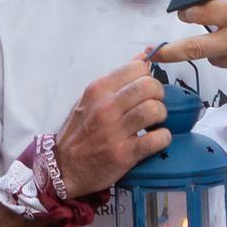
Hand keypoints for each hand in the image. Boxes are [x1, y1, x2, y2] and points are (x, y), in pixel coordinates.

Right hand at [52, 56, 169, 197]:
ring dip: (161, 117)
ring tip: (154, 124)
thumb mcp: (89, 100)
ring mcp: (114, 131)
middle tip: (153, 106)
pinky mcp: (123, 154)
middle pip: (149, 86)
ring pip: (154, 110)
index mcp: (97, 90)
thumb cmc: (78, 133)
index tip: (145, 90)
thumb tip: (142, 58)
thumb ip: (115, 81)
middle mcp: (105, 108)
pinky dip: (163, 138)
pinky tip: (156, 140)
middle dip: (159, 95)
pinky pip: (157, 139)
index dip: (148, 77)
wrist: (63, 168)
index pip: (137, 68)